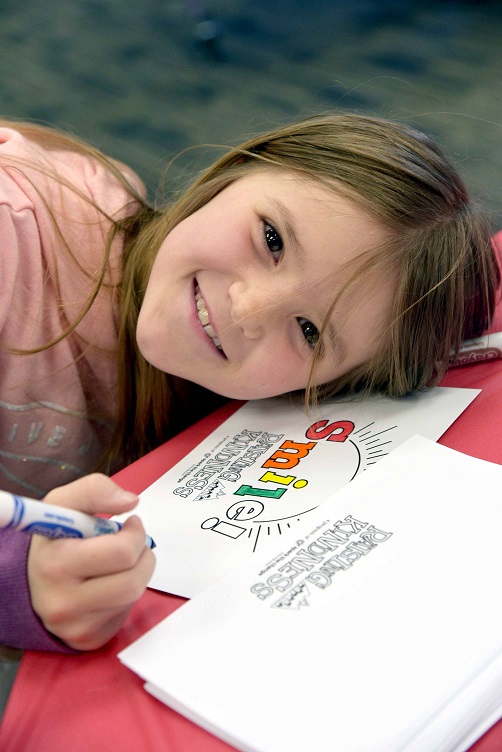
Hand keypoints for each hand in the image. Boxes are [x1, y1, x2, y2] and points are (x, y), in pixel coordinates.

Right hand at [27, 474, 155, 650]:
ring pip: (133, 595)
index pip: (120, 552)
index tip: (129, 523)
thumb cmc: (53, 538)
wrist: (29, 582)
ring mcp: (76, 626)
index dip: (133, 534)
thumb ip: (95, 490)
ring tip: (123, 560)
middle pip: (133, 578)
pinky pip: (125, 614)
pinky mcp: (89, 640)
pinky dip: (126, 595)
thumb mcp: (64, 503)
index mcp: (55, 563)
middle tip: (133, 541)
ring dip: (138, 571)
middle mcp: (62, 601)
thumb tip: (130, 501)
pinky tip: (109, 583)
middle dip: (142, 553)